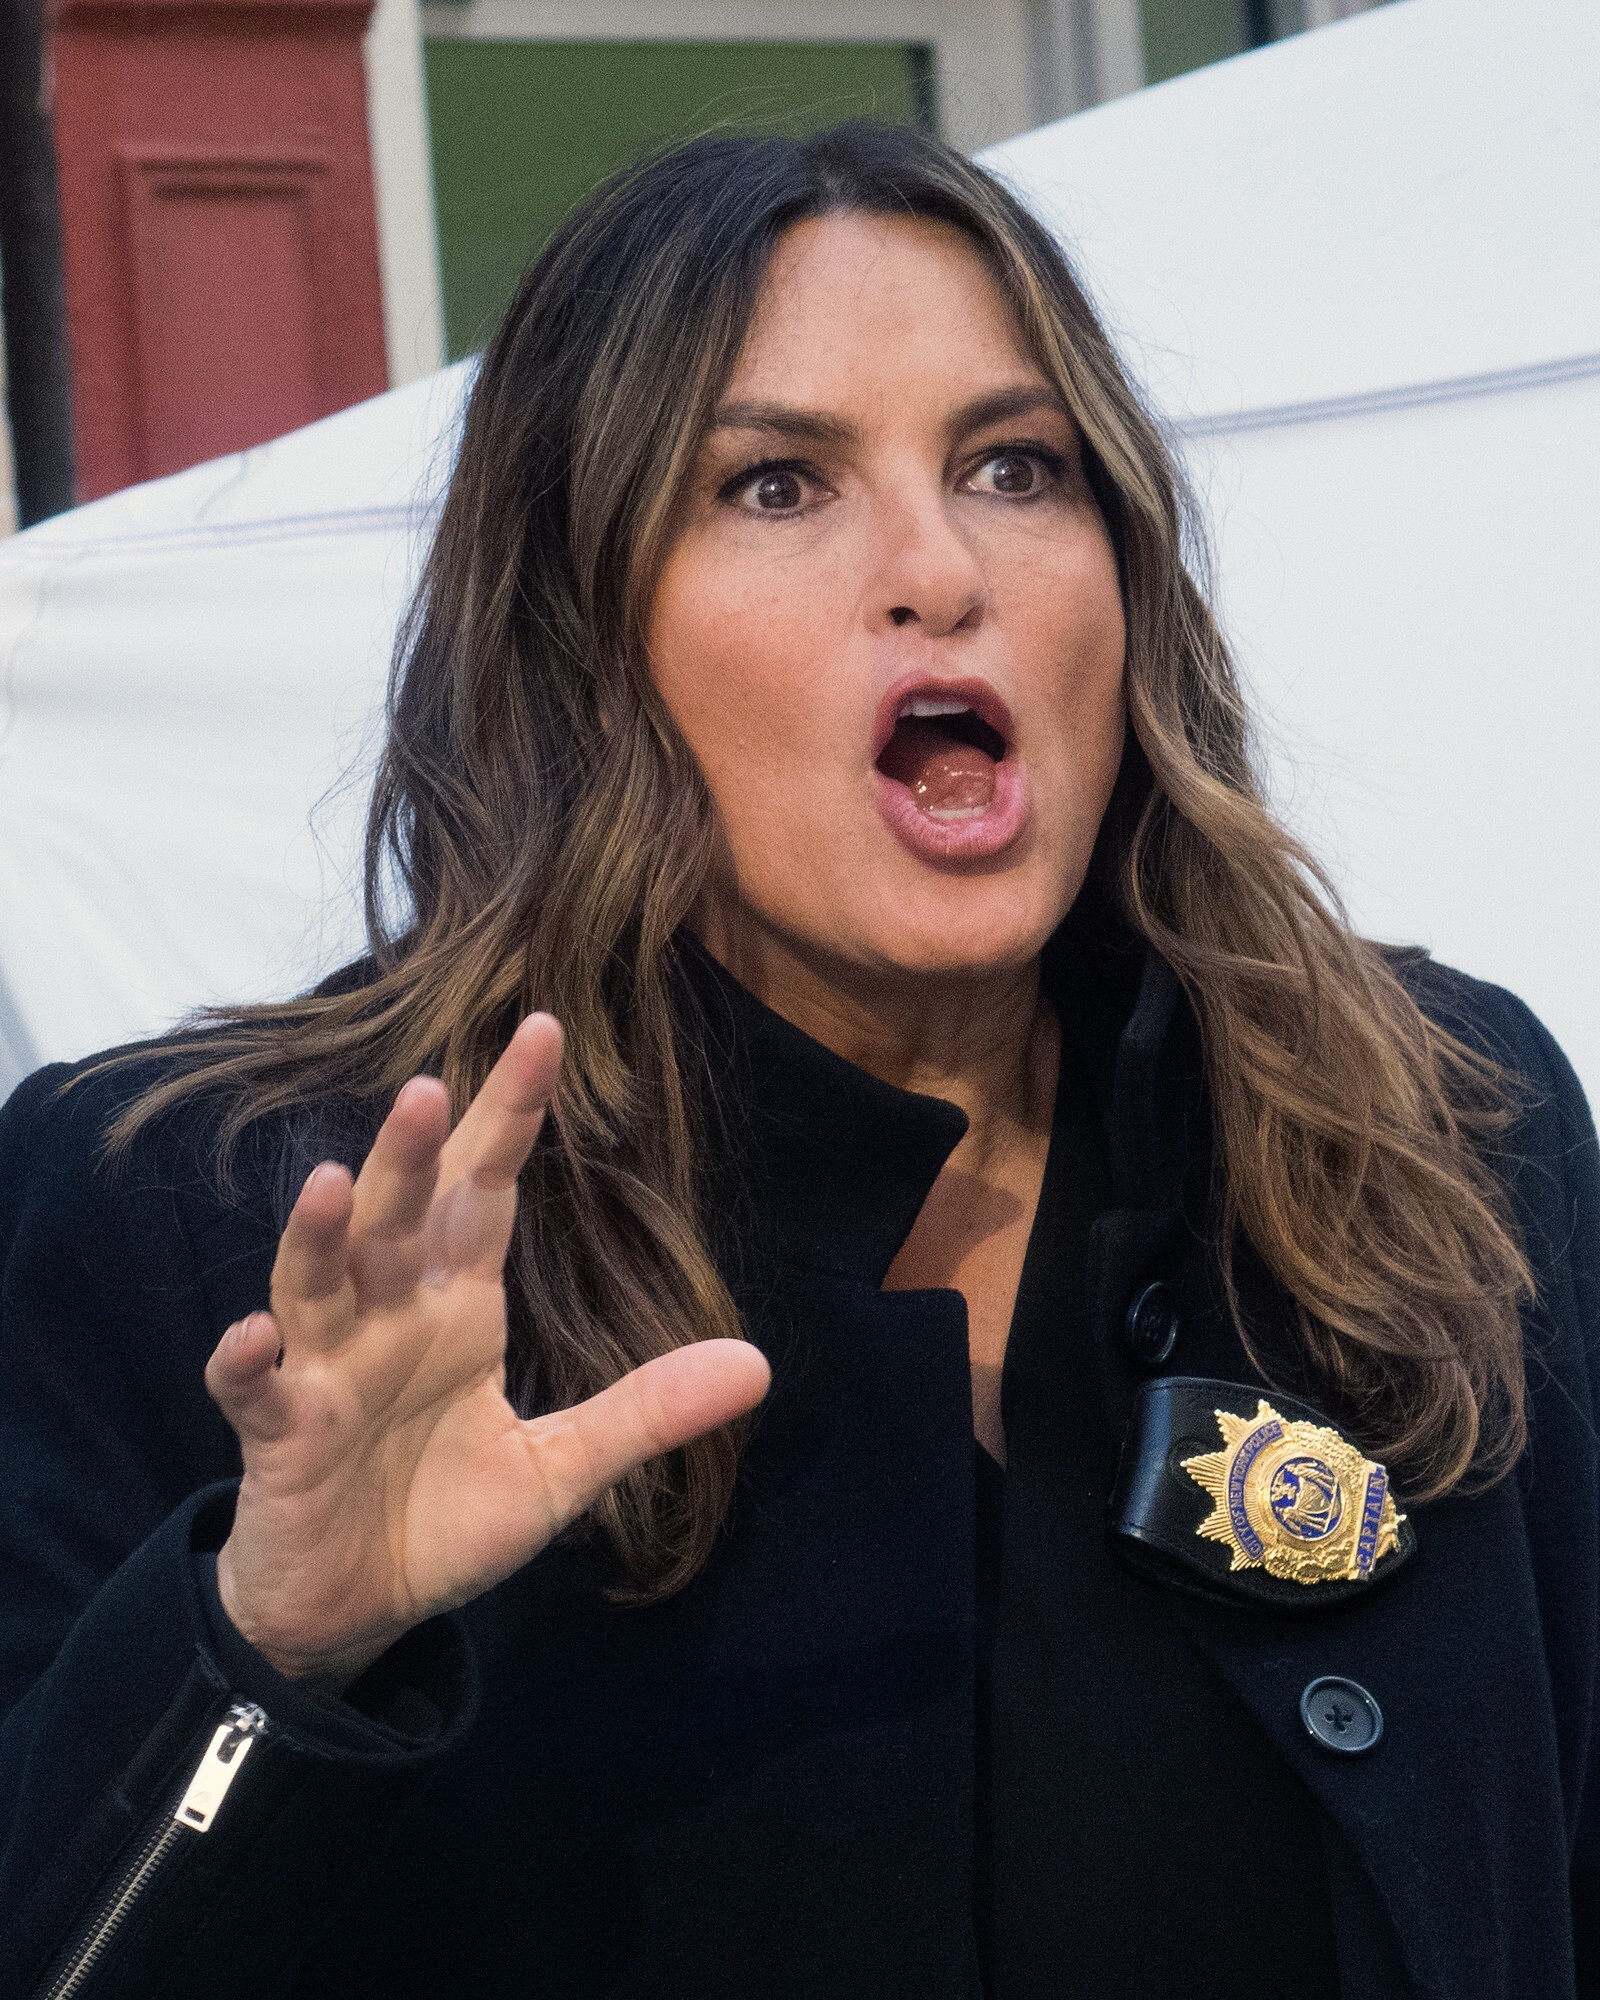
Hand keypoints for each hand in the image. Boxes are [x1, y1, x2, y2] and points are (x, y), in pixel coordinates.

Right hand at [206, 1015, 769, 1682]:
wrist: (355, 1608)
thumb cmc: (443, 1518)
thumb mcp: (560, 1468)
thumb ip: (646, 1411)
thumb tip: (759, 1364)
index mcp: (459, 1307)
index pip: (488, 1189)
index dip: (511, 1114)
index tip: (543, 1031)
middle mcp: (389, 1317)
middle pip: (400, 1216)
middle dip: (414, 1155)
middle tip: (434, 1086)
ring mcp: (326, 1368)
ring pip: (318, 1281)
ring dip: (322, 1232)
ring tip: (336, 1179)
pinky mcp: (279, 1435)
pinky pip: (256, 1390)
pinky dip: (247, 1362)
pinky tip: (256, 1336)